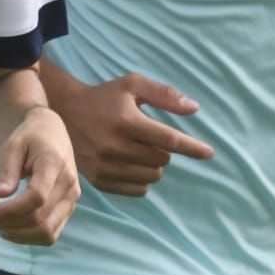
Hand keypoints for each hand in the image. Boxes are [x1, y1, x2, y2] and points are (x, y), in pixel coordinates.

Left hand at [0, 107, 80, 244]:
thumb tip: (0, 195)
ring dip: (17, 236)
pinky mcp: (69, 209)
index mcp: (54, 164)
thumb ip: (7, 169)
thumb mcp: (12, 145)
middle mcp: (69, 185)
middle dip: (7, 224)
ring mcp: (72, 199)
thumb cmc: (29, 137)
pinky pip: (51, 234)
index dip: (9, 211)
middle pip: (39, 219)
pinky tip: (11, 228)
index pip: (36, 197)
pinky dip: (29, 238)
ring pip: (47, 233)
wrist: (53, 133)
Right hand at [55, 73, 215, 196]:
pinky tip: (132, 164)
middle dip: (164, 150)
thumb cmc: (104, 97)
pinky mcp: (100, 181)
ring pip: (152, 176)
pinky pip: (138, 190)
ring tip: (139, 150)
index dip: (193, 147)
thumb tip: (194, 108)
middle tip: (149, 137)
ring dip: (154, 165)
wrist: (64, 113)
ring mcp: (106, 167)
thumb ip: (164, 94)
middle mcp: (116, 147)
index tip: (209, 153)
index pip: (169, 140)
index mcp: (127, 122)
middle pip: (162, 160)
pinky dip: (142, 179)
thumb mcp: (132, 85)